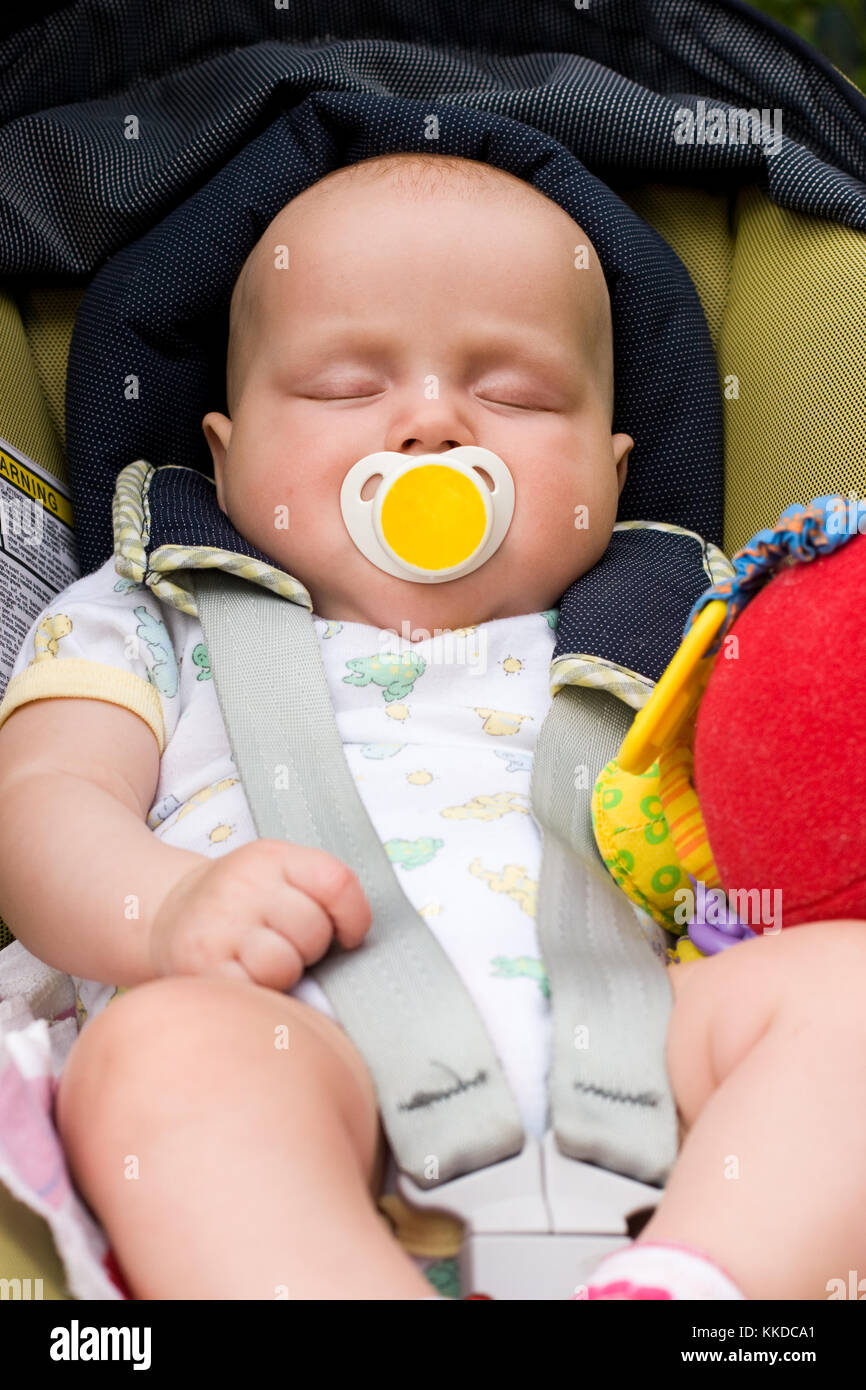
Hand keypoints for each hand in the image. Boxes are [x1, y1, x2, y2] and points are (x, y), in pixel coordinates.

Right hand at [148, 839, 371, 989]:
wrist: (169, 915)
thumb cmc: (243, 903)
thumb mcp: (279, 875)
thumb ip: (321, 894)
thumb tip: (360, 948)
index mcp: (271, 857)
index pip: (338, 883)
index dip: (354, 917)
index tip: (346, 935)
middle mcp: (241, 884)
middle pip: (313, 930)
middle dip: (309, 948)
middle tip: (283, 944)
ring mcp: (217, 926)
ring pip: (285, 965)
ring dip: (282, 974)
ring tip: (260, 962)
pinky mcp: (199, 968)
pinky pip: (254, 992)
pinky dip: (257, 994)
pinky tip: (242, 979)